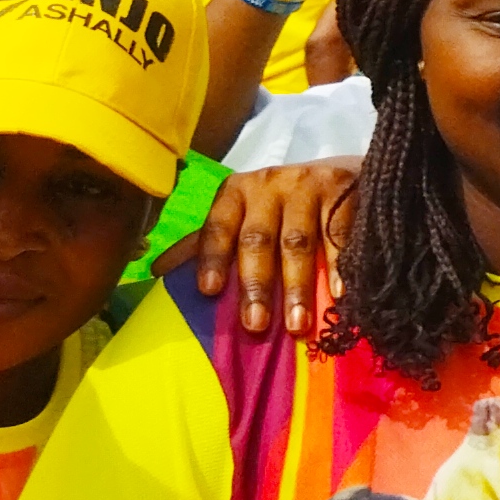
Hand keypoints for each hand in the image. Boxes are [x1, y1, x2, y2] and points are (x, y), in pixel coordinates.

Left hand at [167, 158, 359, 335]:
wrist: (339, 174)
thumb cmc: (281, 205)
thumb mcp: (241, 216)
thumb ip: (205, 242)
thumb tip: (157, 270)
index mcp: (235, 193)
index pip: (217, 227)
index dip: (212, 259)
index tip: (208, 291)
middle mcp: (267, 185)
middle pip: (257, 239)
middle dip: (256, 285)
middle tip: (255, 325)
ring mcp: (306, 185)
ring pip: (298, 242)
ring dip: (298, 286)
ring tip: (297, 324)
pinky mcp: (343, 191)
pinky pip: (338, 233)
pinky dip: (338, 266)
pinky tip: (339, 294)